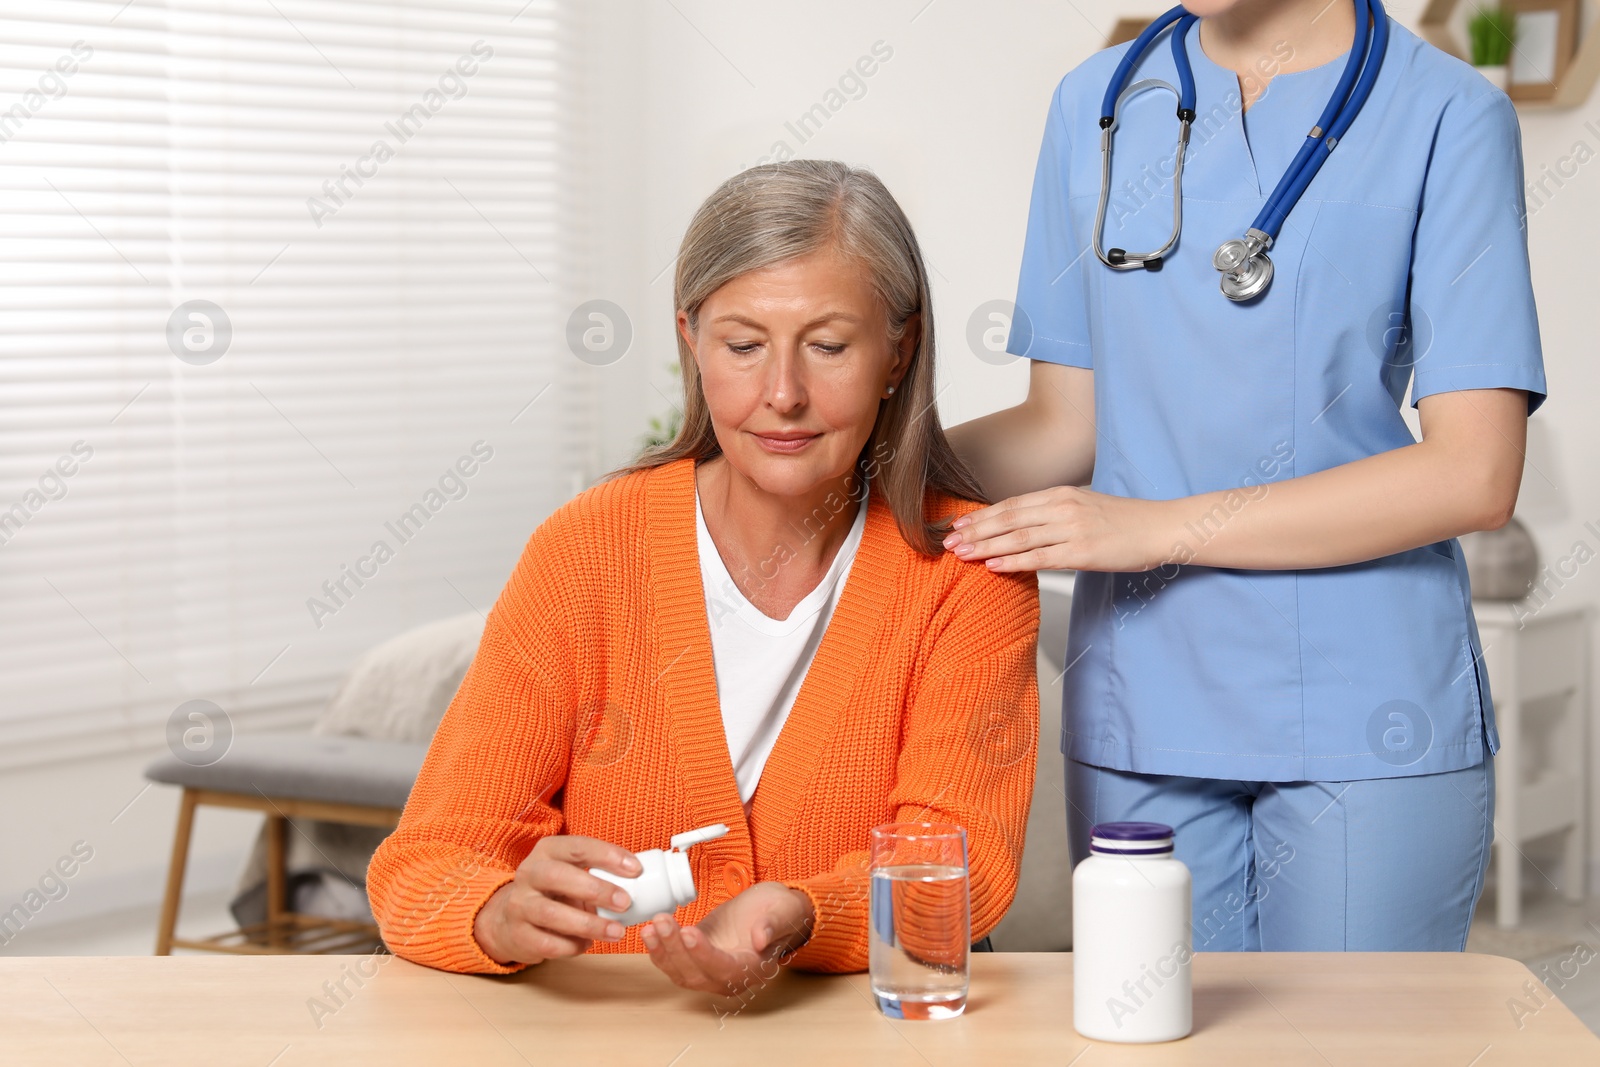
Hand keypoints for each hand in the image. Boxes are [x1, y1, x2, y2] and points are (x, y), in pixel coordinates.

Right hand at [473, 835, 642, 965]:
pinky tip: (586, 944)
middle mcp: (529, 873)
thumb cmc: (555, 892)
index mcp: (548, 851)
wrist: (510, 918)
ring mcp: (519, 904)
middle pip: (559, 877)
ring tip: (617, 932)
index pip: (578, 846)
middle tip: (626, 903)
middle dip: (596, 890)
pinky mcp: (518, 934)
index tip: (635, 869)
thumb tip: (645, 881)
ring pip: (552, 913)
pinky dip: (571, 946)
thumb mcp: (572, 873)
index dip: (607, 856)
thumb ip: (600, 873)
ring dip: (589, 924)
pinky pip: (547, 943)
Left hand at [639, 881, 814, 994]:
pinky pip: (673, 961)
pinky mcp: (696, 957)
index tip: (690, 933)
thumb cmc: (780, 912)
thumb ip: (773, 924)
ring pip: (680, 971)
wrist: (770, 910)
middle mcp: (729, 977)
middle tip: (663, 921)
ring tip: (653, 925)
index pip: (725, 969)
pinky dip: (659, 949)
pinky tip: (649, 931)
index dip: (705, 954)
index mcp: (754, 969)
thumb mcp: (784, 911)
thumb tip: (761, 939)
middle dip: (676, 949)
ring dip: (663, 950)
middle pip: (697, 974)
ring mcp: (710, 970)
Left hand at [943, 486, 1177, 572]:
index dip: (981, 515)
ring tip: (962, 554)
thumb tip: (1023, 525)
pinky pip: (1040, 558)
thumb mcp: (1083, 506)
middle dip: (975, 530)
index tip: (958, 523)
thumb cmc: (1123, 521)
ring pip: (1019, 538)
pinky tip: (993, 566)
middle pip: (1008, 519)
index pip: (1011, 504)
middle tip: (948, 541)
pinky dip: (1013, 562)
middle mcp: (1062, 508)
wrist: (1159, 528)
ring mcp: (1071, 529)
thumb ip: (1053, 512)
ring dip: (986, 546)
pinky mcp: (1082, 552)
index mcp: (1060, 494)